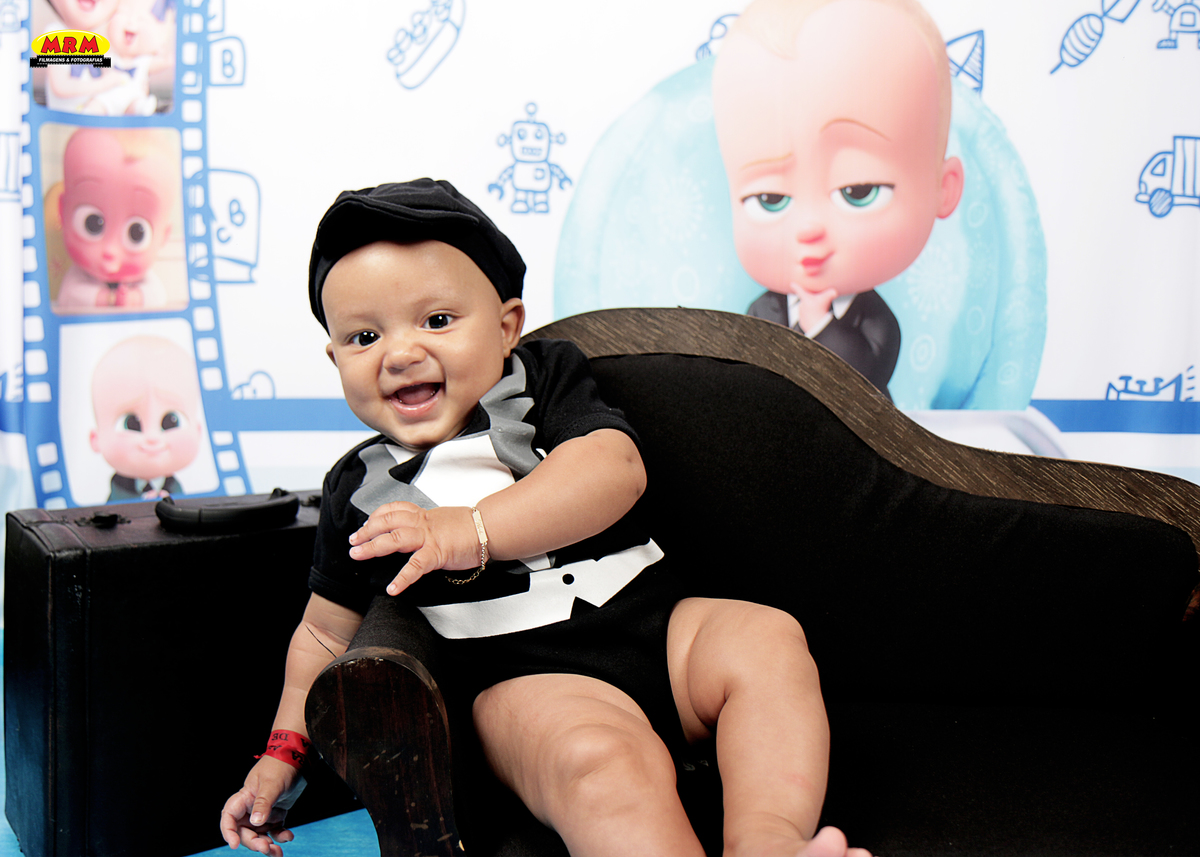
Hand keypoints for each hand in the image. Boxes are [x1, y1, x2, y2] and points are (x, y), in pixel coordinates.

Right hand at [219, 757, 305, 855]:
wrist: (299, 757)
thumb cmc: (281, 765)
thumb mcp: (272, 783)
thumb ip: (264, 803)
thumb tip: (256, 822)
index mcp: (244, 797)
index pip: (229, 817)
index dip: (228, 832)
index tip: (234, 844)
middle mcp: (251, 807)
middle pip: (245, 831)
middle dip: (254, 842)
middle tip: (266, 848)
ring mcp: (264, 812)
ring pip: (260, 834)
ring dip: (267, 845)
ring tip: (277, 852)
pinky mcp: (277, 814)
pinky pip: (275, 830)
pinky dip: (281, 836)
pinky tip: (288, 837)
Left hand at [348, 502, 480, 594]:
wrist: (489, 528)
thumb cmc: (470, 527)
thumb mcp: (443, 520)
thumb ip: (427, 525)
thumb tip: (417, 533)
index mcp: (423, 515)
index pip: (394, 510)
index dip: (376, 516)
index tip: (366, 524)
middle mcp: (422, 523)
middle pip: (387, 522)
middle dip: (367, 531)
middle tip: (353, 541)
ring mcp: (428, 538)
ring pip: (395, 538)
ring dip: (373, 546)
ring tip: (358, 555)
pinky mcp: (437, 554)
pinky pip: (416, 567)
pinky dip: (402, 578)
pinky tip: (392, 588)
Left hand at [793, 287, 838, 333]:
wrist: (817, 326)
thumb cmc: (821, 311)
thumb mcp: (828, 298)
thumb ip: (831, 293)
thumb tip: (834, 291)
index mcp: (805, 298)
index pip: (799, 290)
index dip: (796, 286)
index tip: (792, 284)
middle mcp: (801, 305)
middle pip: (807, 301)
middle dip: (813, 301)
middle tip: (819, 305)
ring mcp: (801, 314)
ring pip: (807, 310)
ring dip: (812, 310)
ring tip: (819, 313)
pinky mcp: (802, 322)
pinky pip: (807, 318)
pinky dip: (812, 318)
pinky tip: (816, 319)